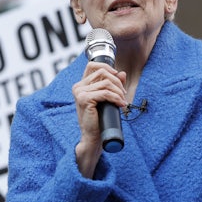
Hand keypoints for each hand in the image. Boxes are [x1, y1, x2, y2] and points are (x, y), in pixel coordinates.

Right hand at [71, 62, 125, 176]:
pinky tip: (120, 104)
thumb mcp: (107, 99)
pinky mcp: (84, 99)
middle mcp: (78, 86)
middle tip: (123, 94)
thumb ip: (113, 85)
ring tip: (122, 101)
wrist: (92, 136)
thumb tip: (122, 73)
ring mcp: (80, 92)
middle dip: (117, 82)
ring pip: (106, 83)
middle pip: (103, 73)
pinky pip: (105, 93)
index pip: (92, 65)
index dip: (107, 67)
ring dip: (118, 91)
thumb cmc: (99, 119)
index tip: (117, 76)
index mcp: (81, 85)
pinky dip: (116, 98)